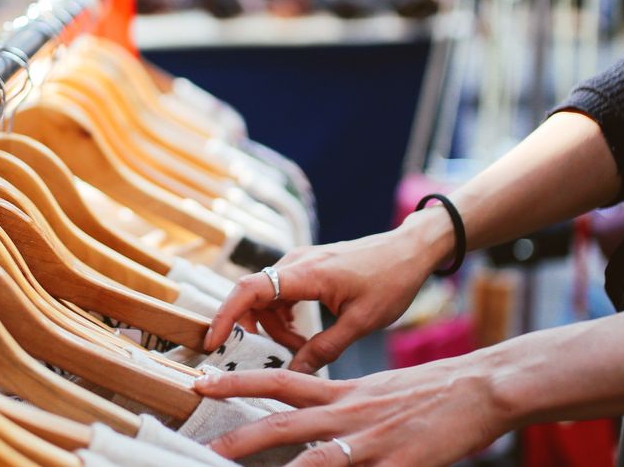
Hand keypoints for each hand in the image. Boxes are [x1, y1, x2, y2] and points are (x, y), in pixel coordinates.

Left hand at [193, 356, 509, 466]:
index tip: (201, 382)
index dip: (237, 381)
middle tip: (201, 447)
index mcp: (341, 391)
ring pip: (315, 461)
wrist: (478, 387)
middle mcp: (348, 412)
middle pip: (282, 423)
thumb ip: (340, 407)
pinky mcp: (399, 464)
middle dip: (238, 437)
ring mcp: (372, 441)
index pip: (278, 382)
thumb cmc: (428, 391)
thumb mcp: (375, 392)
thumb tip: (310, 425)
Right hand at [205, 210, 454, 373]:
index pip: (250, 290)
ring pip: (266, 297)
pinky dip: (283, 315)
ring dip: (274, 325)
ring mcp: (299, 262)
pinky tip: (304, 333)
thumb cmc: (391, 281)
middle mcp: (296, 262)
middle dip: (257, 329)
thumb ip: (324, 349)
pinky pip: (279, 292)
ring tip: (303, 346)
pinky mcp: (305, 266)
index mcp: (307, 273)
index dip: (226, 315)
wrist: (409, 250)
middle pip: (253, 297)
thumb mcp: (361, 323)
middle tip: (282, 353)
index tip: (213, 342)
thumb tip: (294, 373)